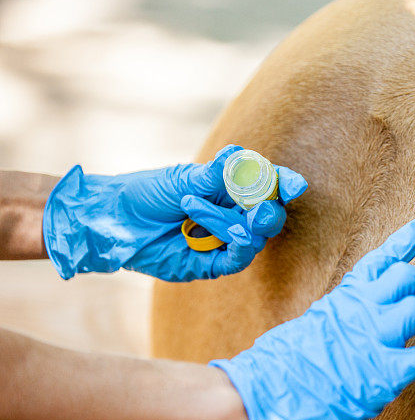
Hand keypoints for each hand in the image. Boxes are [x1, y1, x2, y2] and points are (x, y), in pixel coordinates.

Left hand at [43, 145, 306, 280]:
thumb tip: (238, 154)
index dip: (284, 185)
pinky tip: (237, 236)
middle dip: (272, 211)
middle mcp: (231, 215)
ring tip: (233, 216)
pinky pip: (236, 260)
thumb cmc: (147, 193)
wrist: (114, 219)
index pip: (267, 187)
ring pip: (254, 238)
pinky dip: (240, 249)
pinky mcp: (210, 264)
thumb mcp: (183, 180)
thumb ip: (214, 175)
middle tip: (267, 207)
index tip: (295, 184)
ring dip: (245, 226)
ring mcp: (223, 241)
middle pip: (268, 216)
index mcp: (230, 190)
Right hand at [199, 217, 414, 419]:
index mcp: (346, 297)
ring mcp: (371, 337)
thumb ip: (346, 315)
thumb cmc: (287, 366)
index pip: (381, 258)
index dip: (408, 239)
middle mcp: (360, 309)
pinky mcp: (380, 372)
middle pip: (410, 278)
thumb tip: (366, 321)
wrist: (265, 393)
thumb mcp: (316, 323)